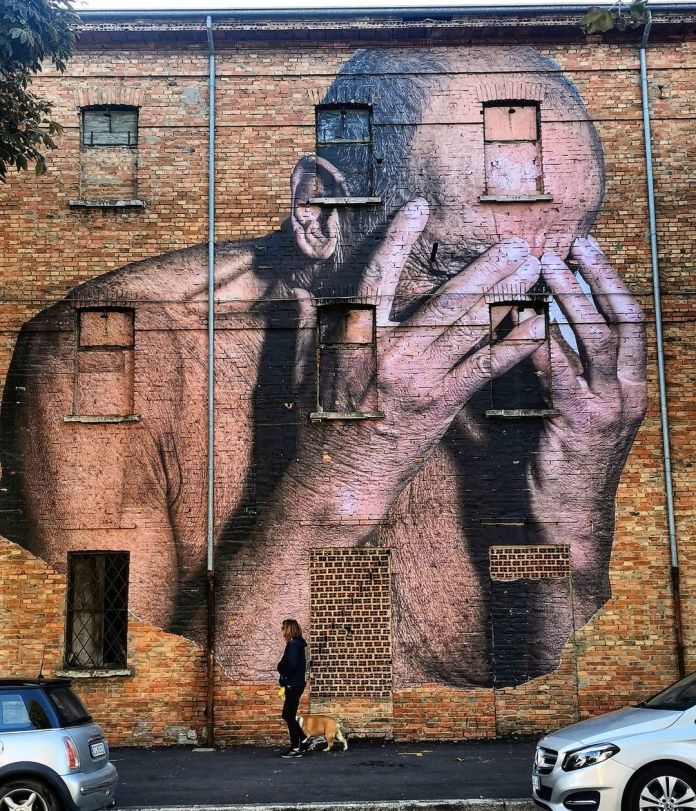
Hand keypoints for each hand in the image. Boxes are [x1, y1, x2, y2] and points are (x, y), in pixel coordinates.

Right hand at [289, 198, 546, 519]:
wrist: (343, 480)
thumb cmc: (321, 425)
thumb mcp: (304, 374)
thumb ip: (309, 330)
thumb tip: (300, 292)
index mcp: (356, 338)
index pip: (378, 276)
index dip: (398, 238)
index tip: (419, 208)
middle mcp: (393, 352)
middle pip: (445, 299)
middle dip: (486, 267)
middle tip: (517, 242)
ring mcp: (422, 378)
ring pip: (472, 327)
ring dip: (507, 294)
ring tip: (535, 268)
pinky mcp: (444, 403)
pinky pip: (486, 367)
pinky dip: (515, 343)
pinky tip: (539, 322)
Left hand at [530, 236, 646, 614]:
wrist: (571, 525)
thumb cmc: (563, 469)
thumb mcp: (571, 420)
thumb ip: (557, 380)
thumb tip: (525, 340)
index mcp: (628, 389)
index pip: (628, 323)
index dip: (610, 285)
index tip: (589, 252)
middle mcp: (628, 392)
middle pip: (622, 319)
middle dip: (598, 278)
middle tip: (575, 242)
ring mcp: (609, 406)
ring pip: (598, 337)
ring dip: (572, 297)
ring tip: (550, 265)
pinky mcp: (582, 422)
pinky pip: (562, 370)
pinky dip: (543, 339)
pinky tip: (525, 315)